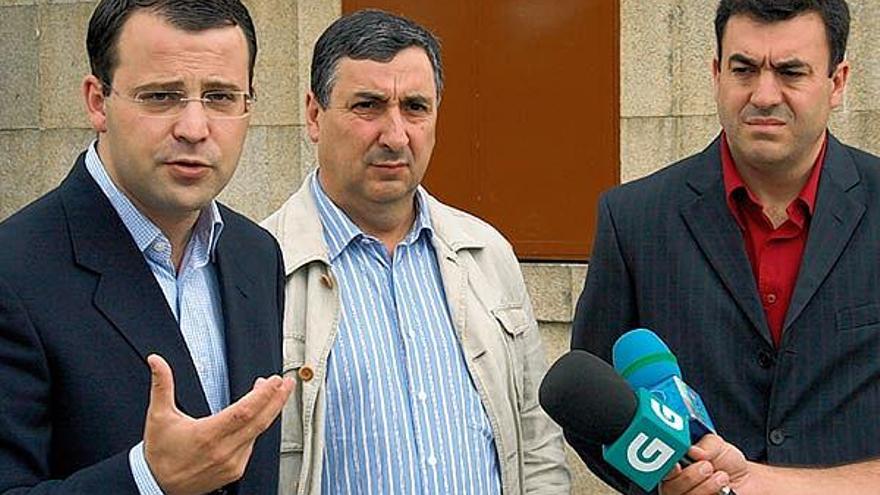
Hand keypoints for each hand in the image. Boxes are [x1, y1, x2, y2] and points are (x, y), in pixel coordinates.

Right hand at [142, 354, 293, 494]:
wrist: (157, 485)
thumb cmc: (159, 453)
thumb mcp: (158, 416)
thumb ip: (162, 386)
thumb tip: (156, 361)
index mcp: (208, 435)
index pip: (245, 411)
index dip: (263, 394)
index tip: (275, 380)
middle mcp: (223, 450)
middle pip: (260, 421)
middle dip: (277, 399)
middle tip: (286, 383)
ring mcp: (231, 463)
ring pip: (258, 433)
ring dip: (267, 412)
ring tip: (269, 394)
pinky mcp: (235, 471)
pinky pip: (252, 446)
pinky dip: (256, 429)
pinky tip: (255, 418)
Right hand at [661, 434, 749, 494]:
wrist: (747, 480)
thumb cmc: (726, 462)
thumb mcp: (717, 445)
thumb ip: (705, 444)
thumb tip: (692, 450)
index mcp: (673, 468)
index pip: (660, 470)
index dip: (666, 469)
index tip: (676, 465)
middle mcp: (676, 486)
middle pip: (670, 489)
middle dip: (688, 477)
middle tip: (707, 466)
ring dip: (705, 487)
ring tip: (721, 476)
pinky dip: (713, 494)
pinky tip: (724, 488)